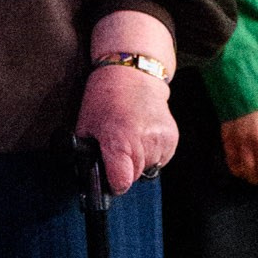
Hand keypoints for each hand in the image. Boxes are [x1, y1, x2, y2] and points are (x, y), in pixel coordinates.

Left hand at [81, 65, 178, 192]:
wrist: (134, 73)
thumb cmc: (105, 97)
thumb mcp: (86, 126)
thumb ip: (89, 154)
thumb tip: (91, 176)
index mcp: (119, 141)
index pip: (122, 182)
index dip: (113, 184)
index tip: (110, 179)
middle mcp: (143, 143)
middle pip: (134, 177)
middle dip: (124, 170)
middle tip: (117, 151)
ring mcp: (161, 140)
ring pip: (148, 168)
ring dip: (139, 162)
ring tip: (131, 139)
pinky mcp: (172, 137)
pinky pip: (161, 159)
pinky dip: (152, 153)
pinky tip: (143, 136)